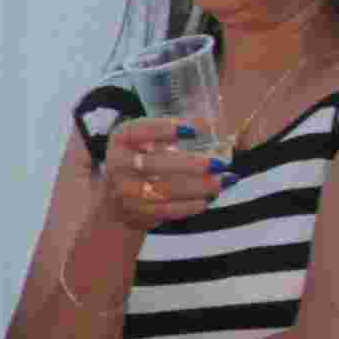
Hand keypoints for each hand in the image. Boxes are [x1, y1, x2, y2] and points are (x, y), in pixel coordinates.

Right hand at [87, 112, 216, 237]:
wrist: (116, 199)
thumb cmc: (140, 160)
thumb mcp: (145, 140)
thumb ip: (169, 134)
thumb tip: (208, 126)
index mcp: (121, 139)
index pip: (141, 130)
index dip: (166, 129)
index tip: (194, 130)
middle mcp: (117, 164)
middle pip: (153, 164)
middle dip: (190, 165)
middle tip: (219, 163)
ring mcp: (123, 190)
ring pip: (163, 191)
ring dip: (197, 188)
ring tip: (222, 181)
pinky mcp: (135, 212)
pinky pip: (165, 210)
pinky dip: (188, 206)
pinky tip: (206, 199)